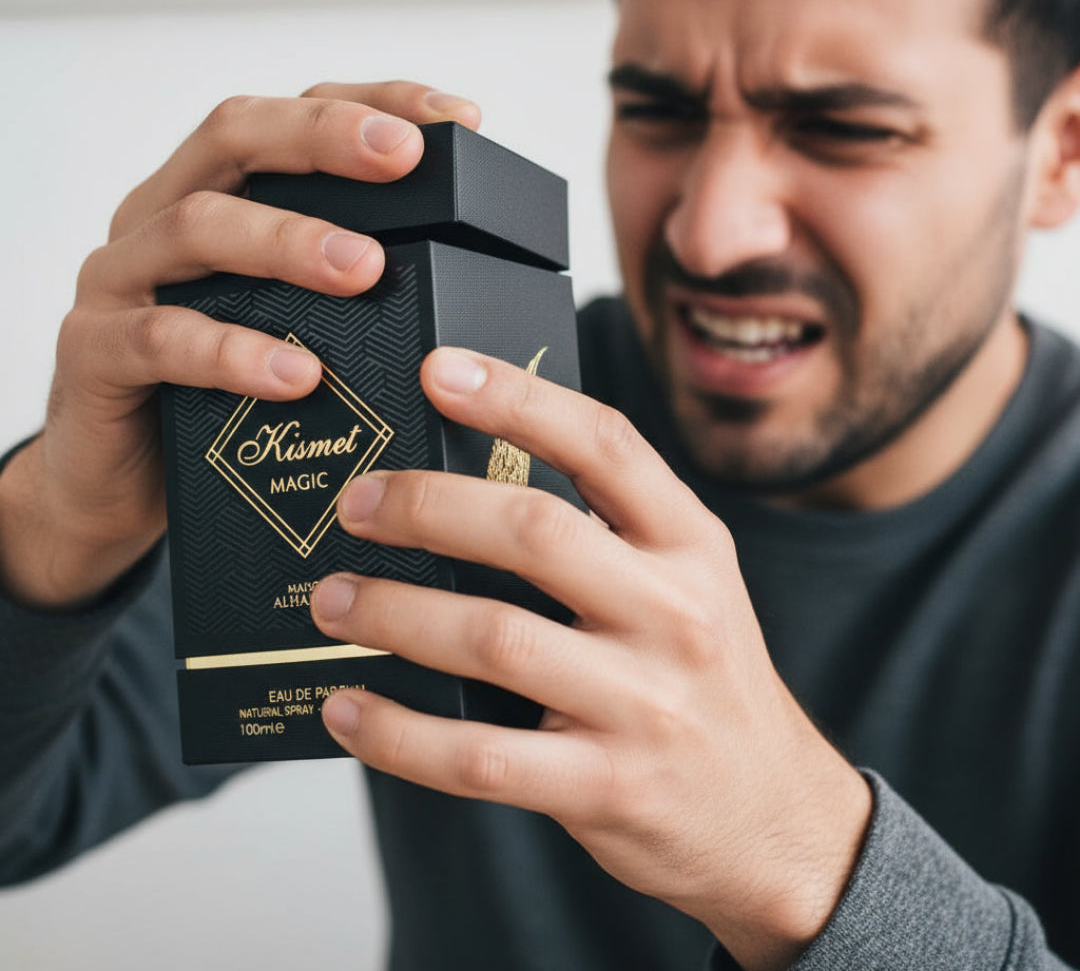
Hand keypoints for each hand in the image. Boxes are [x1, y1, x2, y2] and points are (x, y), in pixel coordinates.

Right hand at [0, 82, 480, 606]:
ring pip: (197, 227)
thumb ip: (344, 293)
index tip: (457, 118)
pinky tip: (298, 375)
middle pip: (236, 137)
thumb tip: (471, 289)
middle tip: (404, 158)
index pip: (293, 116)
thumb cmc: (220, 397)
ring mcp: (123, 279)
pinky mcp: (96, 352)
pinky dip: (235, 353)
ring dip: (288, 241)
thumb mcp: (287, 325)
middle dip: (325, 139)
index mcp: (218, 197)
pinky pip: (161, 340)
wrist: (119, 483)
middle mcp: (163, 217)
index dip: (374, 103)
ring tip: (365, 270)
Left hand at [311, 347, 871, 970]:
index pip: (604, 444)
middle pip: (534, 531)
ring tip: (332, 600)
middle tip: (358, 502)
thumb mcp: (690, 584)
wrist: (774, 818)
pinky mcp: (606, 788)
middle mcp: (675, 612)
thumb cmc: (706, 680)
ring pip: (493, 638)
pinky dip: (398, 732)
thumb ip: (609, 533)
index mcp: (693, 544)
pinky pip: (478, 757)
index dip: (517, 399)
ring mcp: (644, 704)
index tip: (439, 371)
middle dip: (427, 507)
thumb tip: (465, 484)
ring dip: (393, 612)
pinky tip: (350, 708)